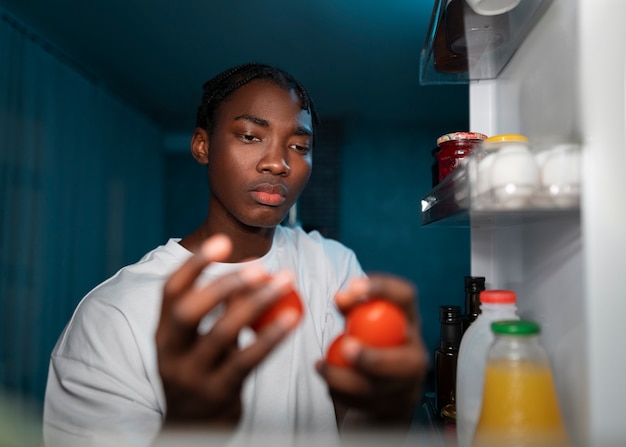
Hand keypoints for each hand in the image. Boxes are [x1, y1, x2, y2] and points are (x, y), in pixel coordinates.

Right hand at [155, 234, 299, 425]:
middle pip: (187, 311)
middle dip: (223, 284)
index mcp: (163, 333)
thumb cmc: (204, 371)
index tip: (222, 242)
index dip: (195, 264)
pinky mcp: (218, 394)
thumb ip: (222, 310)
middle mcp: (170, 353)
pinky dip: (270, 336)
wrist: (193, 429)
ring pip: (221, 333)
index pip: (170, 291)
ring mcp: (191, 376)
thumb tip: (257, 273)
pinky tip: (291, 319)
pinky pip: (246, 361)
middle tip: (259, 266)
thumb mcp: (203, 340)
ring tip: (284, 282)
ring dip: (256, 303)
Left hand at [316, 274, 427, 427]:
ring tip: (322, 367)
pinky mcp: (392, 407)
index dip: (381, 289)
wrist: (388, 387)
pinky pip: (363, 404)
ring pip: (377, 389)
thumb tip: (341, 298)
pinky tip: (331, 385)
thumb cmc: (375, 343)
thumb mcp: (365, 321)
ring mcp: (406, 385)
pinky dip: (341, 394)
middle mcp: (415, 352)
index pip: (405, 297)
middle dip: (372, 357)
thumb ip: (354, 307)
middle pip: (403, 361)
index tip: (352, 287)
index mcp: (409, 321)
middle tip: (345, 347)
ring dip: (343, 378)